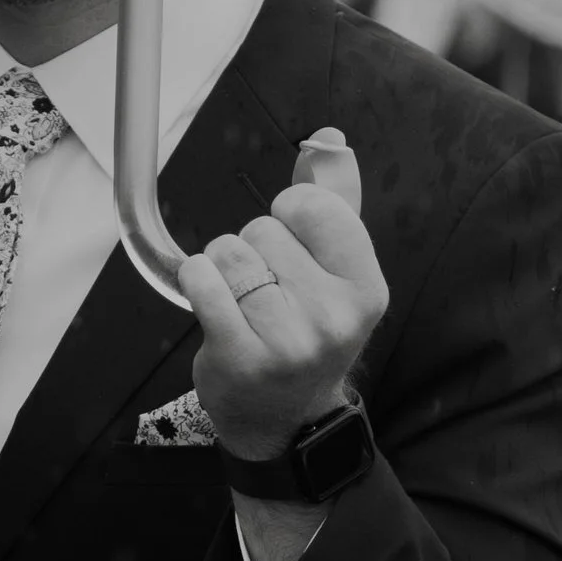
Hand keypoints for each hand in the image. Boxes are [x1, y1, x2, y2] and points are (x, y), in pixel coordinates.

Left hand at [180, 129, 387, 464]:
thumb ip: (333, 208)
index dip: (289, 213)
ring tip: (239, 299)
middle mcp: (333, 317)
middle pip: (265, 229)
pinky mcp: (239, 357)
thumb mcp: (336, 279)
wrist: (283, 419)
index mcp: (365, 290)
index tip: (289, 240)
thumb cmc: (305, 336)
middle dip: (254, 248)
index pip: (315, 207)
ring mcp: (287, 341)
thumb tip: (328, 141)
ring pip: (229, 253)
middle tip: (265, 288)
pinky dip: (196, 279)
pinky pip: (201, 281)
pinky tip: (209, 299)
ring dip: (222, 266)